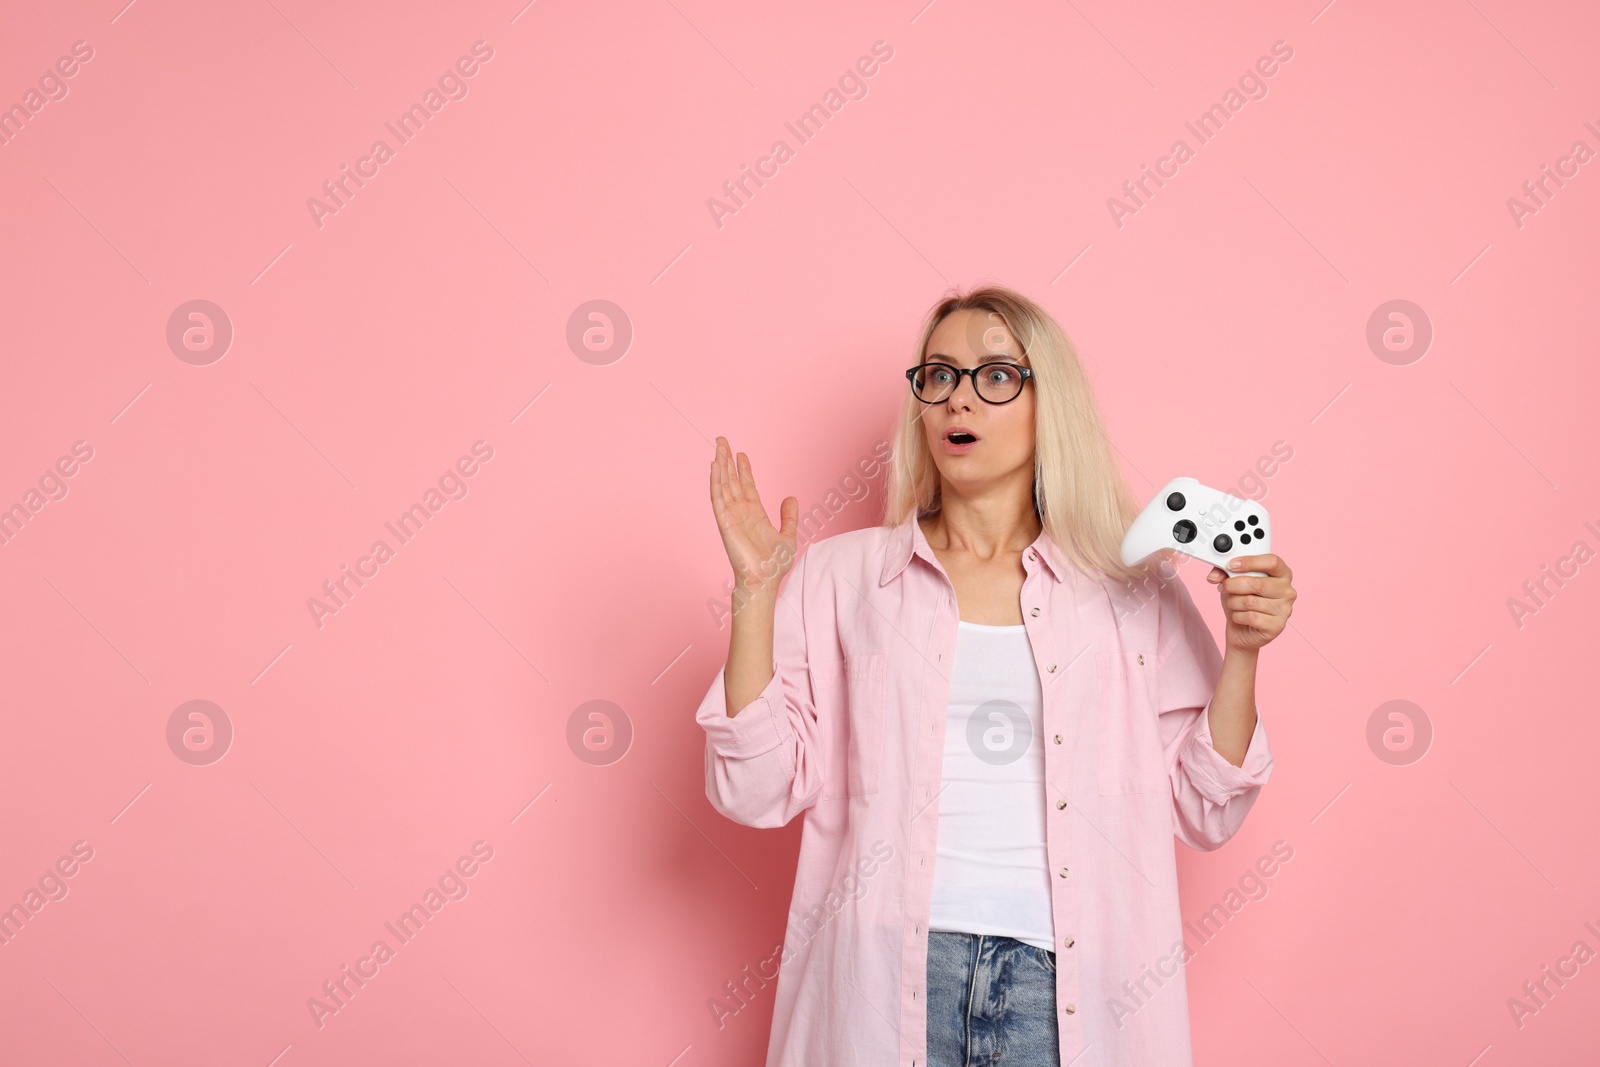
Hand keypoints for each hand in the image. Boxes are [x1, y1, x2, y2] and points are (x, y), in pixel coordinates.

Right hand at [709, 437, 798, 601]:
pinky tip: (714, 467)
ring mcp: (732, 516)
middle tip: (722, 440)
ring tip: (718, 447)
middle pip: (732, 480)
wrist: (765, 579)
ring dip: (720, 465)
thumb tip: (791, 498)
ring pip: (723, 485)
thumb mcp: (788, 535)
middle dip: (727, 460)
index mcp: (755, 514)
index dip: (744, 469)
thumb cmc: (775, 565)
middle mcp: (741, 512)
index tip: (740, 453)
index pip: (747, 485)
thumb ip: (789, 516)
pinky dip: (715, 482)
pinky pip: (718, 498)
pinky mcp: (725, 522)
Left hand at [1206, 553, 1294, 652]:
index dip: (1250, 562)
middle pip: (1258, 583)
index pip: (1272, 562)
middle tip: (1224, 587)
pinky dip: (1237, 616)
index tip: (1231, 565)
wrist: (1241, 630)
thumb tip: (1214, 575)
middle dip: (1234, 585)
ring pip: (1250, 601)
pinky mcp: (1278, 626)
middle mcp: (1288, 591)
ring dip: (1233, 602)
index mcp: (1282, 574)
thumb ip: (1223, 572)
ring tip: (1232, 603)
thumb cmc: (1241, 602)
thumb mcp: (1231, 582)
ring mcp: (1285, 609)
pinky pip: (1251, 617)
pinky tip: (1238, 616)